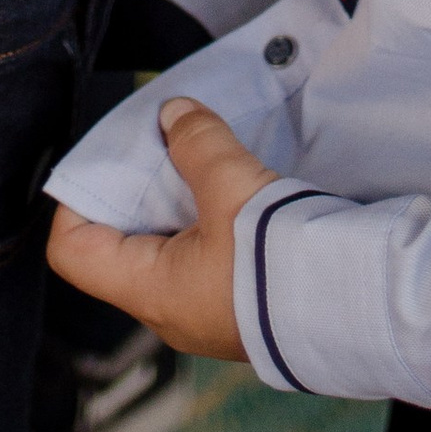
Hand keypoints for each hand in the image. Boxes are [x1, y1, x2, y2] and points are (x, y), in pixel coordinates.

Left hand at [49, 97, 273, 361]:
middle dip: (138, 191)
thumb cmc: (280, 258)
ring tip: (203, 163)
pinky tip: (237, 194)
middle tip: (161, 147)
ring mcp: (206, 316)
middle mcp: (170, 313)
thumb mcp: (231, 186)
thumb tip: (174, 115)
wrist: (357, 306)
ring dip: (179, 204)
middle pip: (122, 245)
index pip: (72, 251)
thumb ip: (197, 143)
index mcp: (150, 292)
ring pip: (169, 250)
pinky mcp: (243, 309)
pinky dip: (210, 222)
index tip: (107, 159)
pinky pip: (206, 260)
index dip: (78, 200)